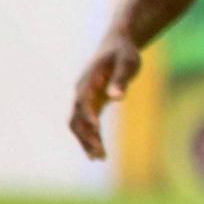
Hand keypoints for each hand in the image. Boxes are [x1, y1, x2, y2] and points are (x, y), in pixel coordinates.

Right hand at [67, 33, 143, 160]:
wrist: (117, 45)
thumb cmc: (124, 53)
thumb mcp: (127, 63)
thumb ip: (121, 79)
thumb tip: (116, 97)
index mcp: (89, 80)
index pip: (83, 100)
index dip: (87, 114)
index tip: (97, 128)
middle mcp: (81, 91)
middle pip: (76, 117)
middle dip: (86, 136)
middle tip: (99, 153)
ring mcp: (83, 98)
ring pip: (77, 125)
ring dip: (86, 141)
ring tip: (99, 158)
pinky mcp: (90, 104)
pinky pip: (86, 125)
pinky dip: (90, 138)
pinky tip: (98, 155)